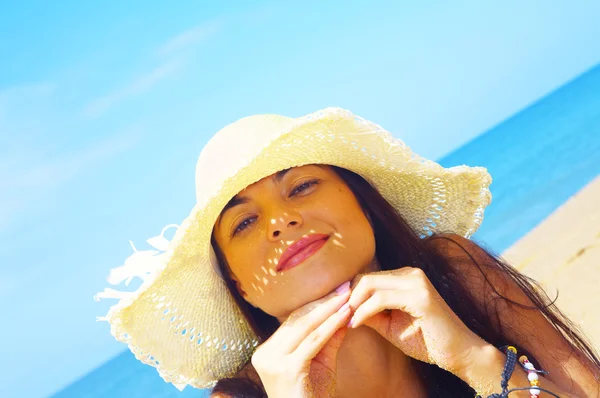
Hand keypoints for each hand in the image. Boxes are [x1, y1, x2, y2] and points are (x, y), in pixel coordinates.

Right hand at [251, 282, 351, 397]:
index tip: (336, 289)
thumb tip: (345, 310)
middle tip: (344, 285)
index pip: (293, 321)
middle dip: (323, 301)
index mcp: (267, 351)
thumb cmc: (314, 397)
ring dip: (329, 309)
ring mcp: (273, 361)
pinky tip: (344, 314)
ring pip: (305, 327)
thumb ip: (329, 338)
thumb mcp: (321, 362)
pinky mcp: (287, 368)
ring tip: (347, 295)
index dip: (316, 303)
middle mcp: (265, 354)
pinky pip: (313, 341)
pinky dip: (331, 325)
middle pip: (297, 320)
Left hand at [347, 267, 485, 373]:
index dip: (349, 293)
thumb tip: (342, 308)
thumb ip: (369, 313)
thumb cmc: (426, 340)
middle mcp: (411, 273)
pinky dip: (364, 311)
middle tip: (337, 316)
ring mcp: (417, 282)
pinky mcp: (420, 296)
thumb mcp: (390, 325)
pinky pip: (380, 299)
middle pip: (365, 277)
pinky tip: (356, 324)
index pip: (367, 276)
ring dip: (354, 304)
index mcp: (405, 276)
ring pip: (370, 284)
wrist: (458, 354)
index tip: (338, 312)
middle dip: (348, 297)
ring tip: (347, 321)